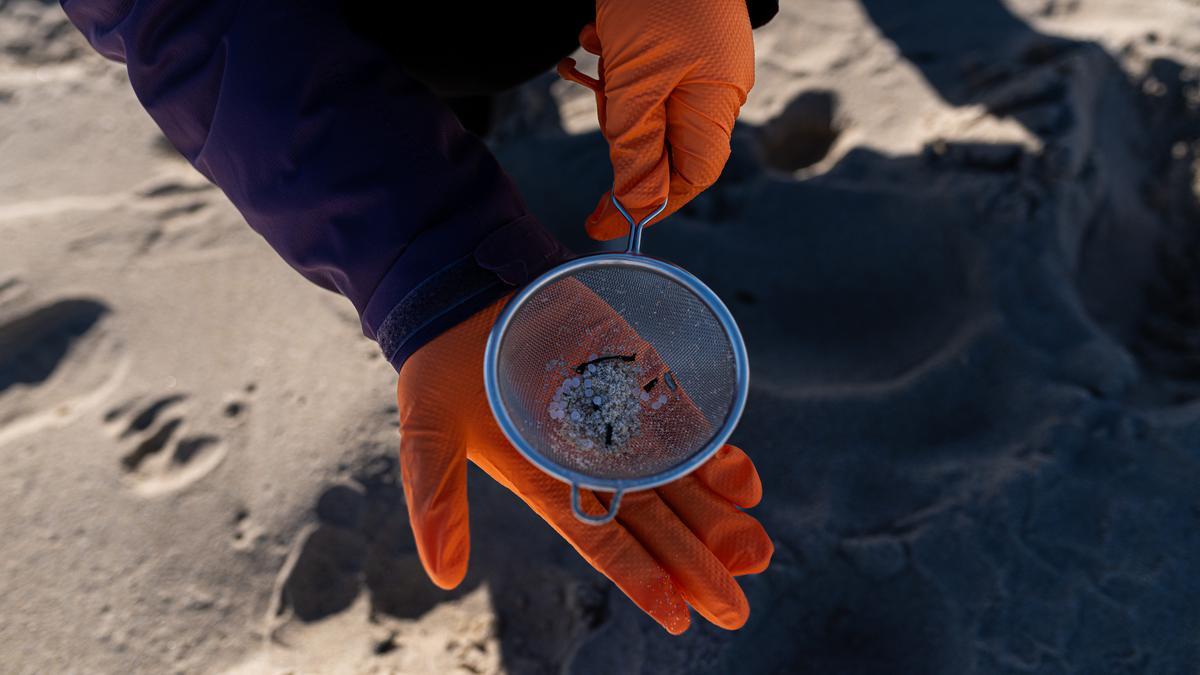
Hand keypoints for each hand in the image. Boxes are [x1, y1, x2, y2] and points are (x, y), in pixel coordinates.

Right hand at [396, 290, 771, 632]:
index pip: (602, 541)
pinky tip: (747, 485)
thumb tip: (443, 576)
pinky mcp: (640, 383)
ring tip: (757, 554)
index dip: (641, 579)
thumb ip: (436, 501)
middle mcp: (593, 463)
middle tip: (734, 609)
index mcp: (547, 483)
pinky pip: (687, 427)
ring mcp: (622, 424)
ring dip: (718, 519)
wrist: (469, 290)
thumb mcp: (429, 432)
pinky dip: (717, 456)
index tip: (679, 617)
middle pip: (654, 523)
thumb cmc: (443, 362)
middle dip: (695, 565)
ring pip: (679, 483)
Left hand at [558, 0, 754, 239]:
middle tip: (596, 99)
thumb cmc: (658, 0)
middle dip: (621, 129)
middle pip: (662, 141)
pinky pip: (641, 71)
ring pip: (644, 103)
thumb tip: (635, 207)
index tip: (602, 219)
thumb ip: (635, 146)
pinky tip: (595, 35)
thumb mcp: (637, 81)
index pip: (689, 176)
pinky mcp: (675, 40)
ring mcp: (696, 62)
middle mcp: (712, 89)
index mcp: (715, 104)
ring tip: (593, 50)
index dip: (649, 202)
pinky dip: (612, 62)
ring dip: (610, 90)